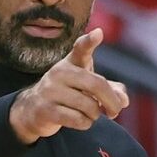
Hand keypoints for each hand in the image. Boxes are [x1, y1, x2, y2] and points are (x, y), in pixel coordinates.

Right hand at [8, 28, 128, 143]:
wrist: (33, 109)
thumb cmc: (68, 94)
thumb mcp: (88, 87)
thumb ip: (110, 90)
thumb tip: (123, 101)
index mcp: (71, 62)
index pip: (81, 49)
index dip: (90, 41)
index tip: (99, 33)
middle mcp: (60, 72)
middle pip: (96, 84)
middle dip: (112, 102)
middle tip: (114, 111)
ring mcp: (51, 90)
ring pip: (89, 106)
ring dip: (96, 115)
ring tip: (90, 114)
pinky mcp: (46, 109)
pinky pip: (78, 120)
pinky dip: (86, 124)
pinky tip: (80, 121)